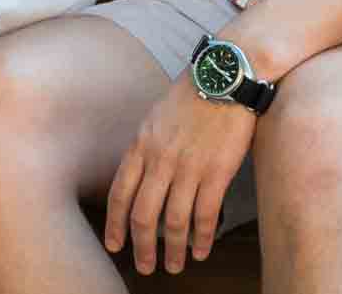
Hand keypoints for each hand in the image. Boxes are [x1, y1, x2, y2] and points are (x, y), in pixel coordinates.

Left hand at [105, 75, 256, 275]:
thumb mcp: (155, 116)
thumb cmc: (192, 92)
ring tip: (174, 266)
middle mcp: (160, 159)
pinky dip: (201, 238)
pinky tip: (201, 251)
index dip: (115, 224)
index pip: (119, 193)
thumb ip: (146, 146)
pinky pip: (205, 214)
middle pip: (143, 215)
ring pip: (174, 220)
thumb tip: (140, 173)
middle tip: (145, 266)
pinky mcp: (217, 171)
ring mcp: (188, 167)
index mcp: (141, 144)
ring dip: (173, 249)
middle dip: (141, 246)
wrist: (226, 75)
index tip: (114, 245)